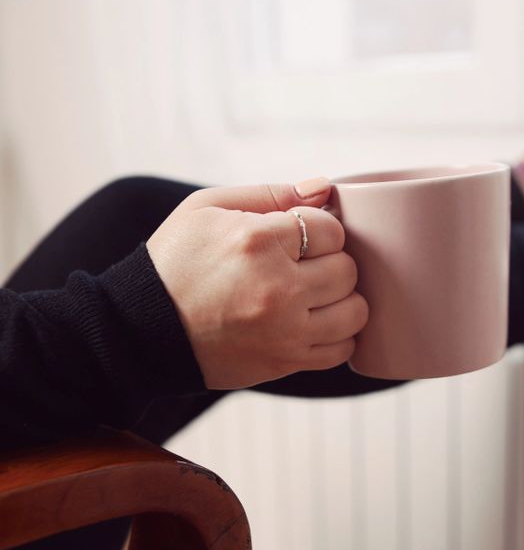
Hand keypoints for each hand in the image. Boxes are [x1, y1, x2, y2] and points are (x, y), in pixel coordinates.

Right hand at [146, 178, 367, 387]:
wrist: (142, 329)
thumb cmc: (175, 262)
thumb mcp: (207, 208)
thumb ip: (271, 194)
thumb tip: (325, 188)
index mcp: (257, 241)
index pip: (331, 229)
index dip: (319, 230)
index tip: (299, 238)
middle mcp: (278, 287)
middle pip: (347, 268)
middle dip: (331, 262)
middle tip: (305, 266)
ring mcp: (285, 329)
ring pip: (355, 310)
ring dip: (342, 299)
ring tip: (314, 295)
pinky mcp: (285, 361)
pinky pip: (342, 348)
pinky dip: (338, 334)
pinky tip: (315, 322)